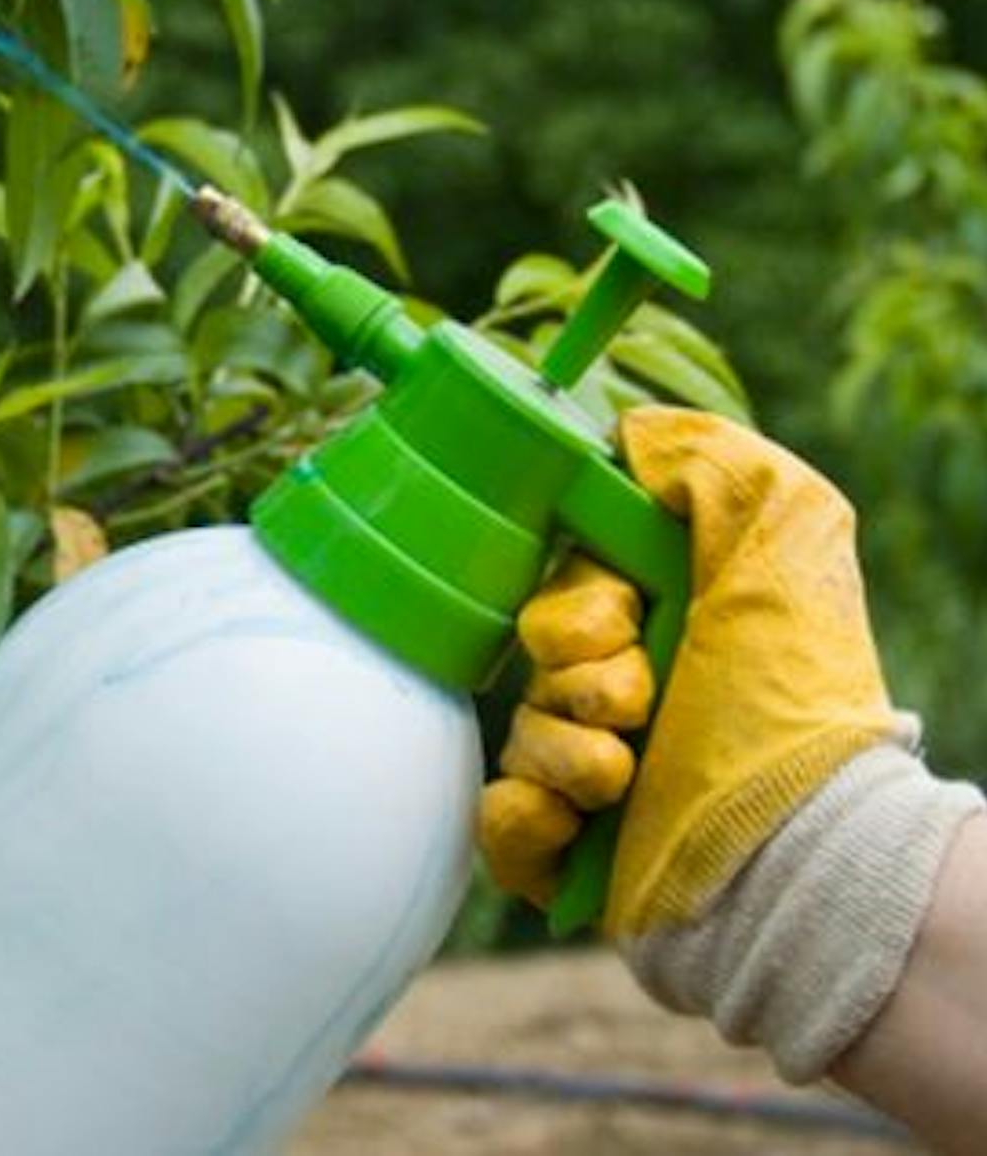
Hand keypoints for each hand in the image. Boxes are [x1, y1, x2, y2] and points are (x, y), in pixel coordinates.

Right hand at [477, 407, 898, 935]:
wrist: (796, 858)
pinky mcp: (572, 853)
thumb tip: (626, 433)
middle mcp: (638, 697)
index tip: (626, 618)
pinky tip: (569, 825)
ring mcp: (600, 778)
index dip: (578, 604)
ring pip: (518, 738)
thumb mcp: (783, 545)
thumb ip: (711, 467)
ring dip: (562, 753)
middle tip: (640, 705)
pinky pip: (495, 821)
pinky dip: (522, 820)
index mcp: (674, 628)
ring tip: (623, 777)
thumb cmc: (789, 708)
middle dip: (578, 680)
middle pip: (535, 662)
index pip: (564, 588)